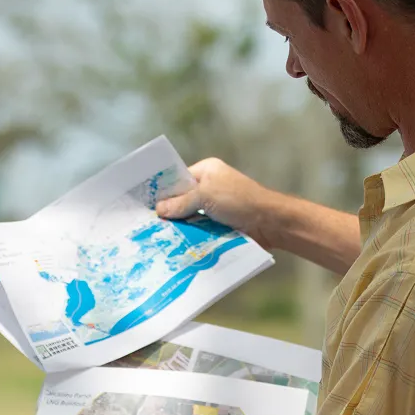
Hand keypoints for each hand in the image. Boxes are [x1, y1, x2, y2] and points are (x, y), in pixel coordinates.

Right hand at [155, 158, 279, 245]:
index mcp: (207, 170)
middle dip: (170, 211)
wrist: (269, 222)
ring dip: (180, 226)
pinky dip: (191, 235)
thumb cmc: (238, 200)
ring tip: (157, 236)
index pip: (179, 179)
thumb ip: (181, 202)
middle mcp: (210, 186)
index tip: (146, 204)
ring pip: (190, 216)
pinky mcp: (220, 224)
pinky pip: (200, 229)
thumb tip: (159, 210)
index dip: (164, 191)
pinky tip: (175, 244)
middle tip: (147, 223)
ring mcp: (216, 206)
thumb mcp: (205, 196)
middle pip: (183, 199)